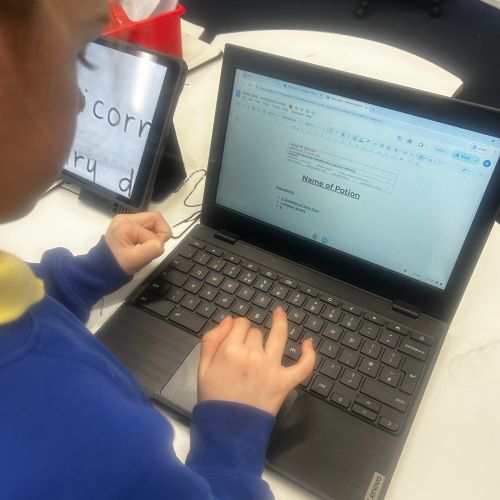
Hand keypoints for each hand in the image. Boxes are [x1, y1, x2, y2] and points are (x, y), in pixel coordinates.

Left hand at [104, 211, 170, 274]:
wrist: (101, 271)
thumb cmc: (116, 266)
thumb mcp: (135, 259)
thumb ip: (152, 249)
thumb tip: (160, 244)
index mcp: (126, 224)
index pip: (155, 224)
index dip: (159, 239)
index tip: (156, 252)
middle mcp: (125, 219)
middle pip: (154, 218)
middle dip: (160, 234)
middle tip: (156, 247)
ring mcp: (126, 223)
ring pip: (151, 223)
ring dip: (155, 236)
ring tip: (149, 249)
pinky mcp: (127, 228)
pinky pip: (146, 228)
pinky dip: (149, 238)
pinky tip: (144, 247)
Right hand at [198, 308, 315, 415]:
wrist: (227, 431)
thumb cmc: (213, 400)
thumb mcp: (202, 368)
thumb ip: (211, 340)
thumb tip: (228, 320)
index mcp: (230, 351)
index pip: (240, 324)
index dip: (238, 328)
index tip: (236, 335)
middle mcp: (252, 355)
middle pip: (256, 333)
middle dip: (251, 337)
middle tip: (246, 351)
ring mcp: (271, 368)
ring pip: (278, 337)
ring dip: (280, 323)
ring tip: (280, 314)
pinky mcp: (285, 383)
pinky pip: (303, 366)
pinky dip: (308, 354)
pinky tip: (307, 343)